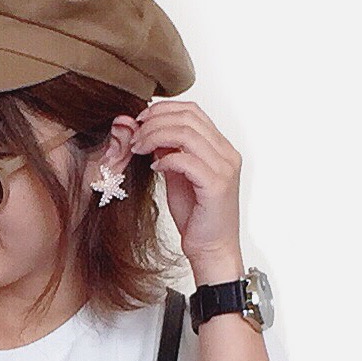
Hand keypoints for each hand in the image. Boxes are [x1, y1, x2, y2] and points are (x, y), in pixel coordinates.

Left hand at [112, 99, 244, 280]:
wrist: (211, 251)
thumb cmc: (196, 218)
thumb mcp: (177, 177)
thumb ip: (170, 152)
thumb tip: (152, 131)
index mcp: (220, 147)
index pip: (193, 111)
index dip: (164, 109)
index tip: (141, 119)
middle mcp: (226, 153)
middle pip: (188, 117)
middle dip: (155, 122)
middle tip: (135, 135)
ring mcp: (224, 168)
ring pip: (186, 134)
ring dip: (156, 137)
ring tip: (139, 148)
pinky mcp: (216, 186)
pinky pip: (187, 160)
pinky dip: (166, 159)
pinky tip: (155, 167)